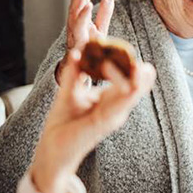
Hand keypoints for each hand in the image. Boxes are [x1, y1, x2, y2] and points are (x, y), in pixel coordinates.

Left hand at [31, 50, 155, 192]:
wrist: (52, 148)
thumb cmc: (63, 122)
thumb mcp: (69, 91)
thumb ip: (76, 72)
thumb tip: (79, 50)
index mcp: (111, 99)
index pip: (129, 79)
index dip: (128, 62)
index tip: (117, 45)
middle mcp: (117, 108)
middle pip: (138, 85)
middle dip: (141, 70)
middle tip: (133, 54)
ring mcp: (113, 116)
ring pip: (133, 92)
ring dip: (131, 75)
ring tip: (130, 60)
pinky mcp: (104, 123)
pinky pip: (118, 103)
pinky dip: (120, 87)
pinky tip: (117, 73)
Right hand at [58, 0, 113, 82]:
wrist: (79, 72)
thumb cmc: (88, 49)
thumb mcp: (99, 30)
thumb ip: (103, 15)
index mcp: (80, 19)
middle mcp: (75, 24)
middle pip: (76, 2)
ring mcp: (75, 34)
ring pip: (74, 12)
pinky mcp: (77, 42)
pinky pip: (78, 28)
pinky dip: (82, 16)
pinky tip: (87, 5)